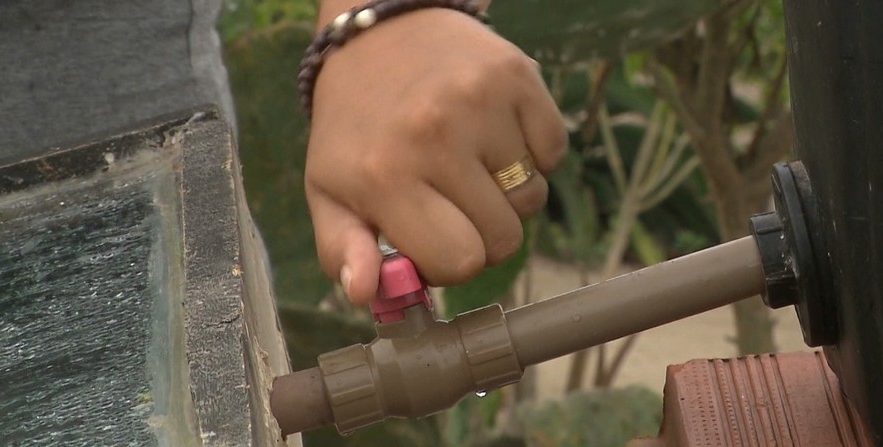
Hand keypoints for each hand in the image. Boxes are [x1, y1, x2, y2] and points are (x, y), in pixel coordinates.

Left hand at [304, 7, 565, 303]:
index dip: (452, 263)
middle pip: (505, 239)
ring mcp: (482, 102)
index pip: (460, 262)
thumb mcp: (328, 187)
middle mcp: (435, 136)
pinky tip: (493, 132)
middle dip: (483, 233)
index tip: (437, 240)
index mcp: (384, 174)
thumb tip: (366, 294)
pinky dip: (533, 152)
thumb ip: (341, 248)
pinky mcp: (518, 76)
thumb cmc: (356, 122)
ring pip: (532, 198)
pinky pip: (554, 151)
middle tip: (453, 200)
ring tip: (469, 159)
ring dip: (507, 192)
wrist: (379, 30)